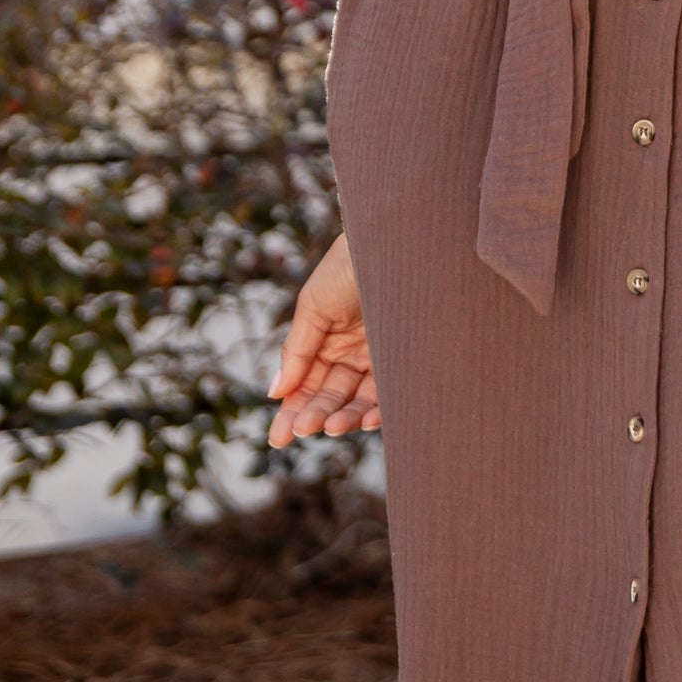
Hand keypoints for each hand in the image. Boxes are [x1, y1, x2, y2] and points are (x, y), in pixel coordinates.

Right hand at [269, 233, 381, 446]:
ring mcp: (380, 358)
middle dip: (314, 415)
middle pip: (329, 396)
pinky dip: (378, 410)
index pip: (305, 385)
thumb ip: (296, 350)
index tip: (278, 438)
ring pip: (358, 400)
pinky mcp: (407, 360)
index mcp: (325, 341)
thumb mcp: (313, 306)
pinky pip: (390, 394)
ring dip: (343, 417)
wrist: (394, 244)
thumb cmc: (347, 267)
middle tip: (303, 430)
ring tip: (330, 426)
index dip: (291, 411)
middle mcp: (352, 353)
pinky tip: (365, 420)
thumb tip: (275, 391)